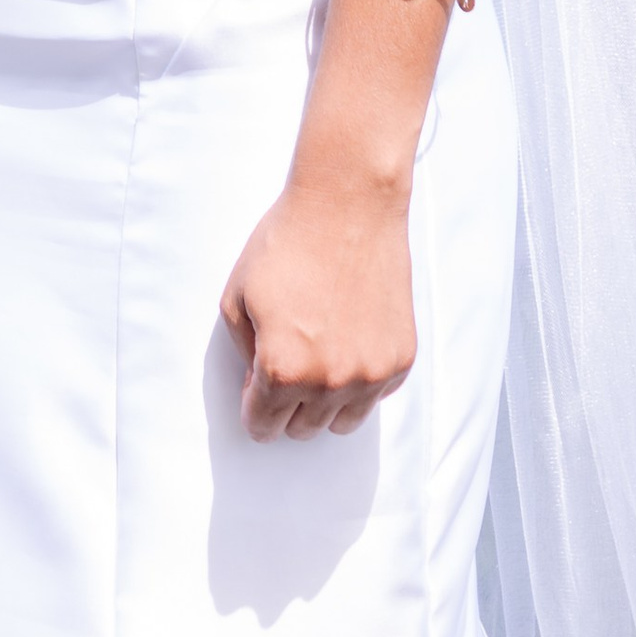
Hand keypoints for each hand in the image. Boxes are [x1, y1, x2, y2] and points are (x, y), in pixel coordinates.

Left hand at [219, 180, 415, 439]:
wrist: (347, 206)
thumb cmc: (285, 245)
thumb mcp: (236, 297)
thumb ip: (243, 354)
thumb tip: (257, 386)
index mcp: (283, 371)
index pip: (264, 428)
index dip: (254, 410)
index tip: (256, 392)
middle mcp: (329, 384)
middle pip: (303, 430)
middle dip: (288, 405)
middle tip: (287, 361)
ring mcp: (369, 376)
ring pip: (342, 423)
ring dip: (325, 401)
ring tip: (319, 354)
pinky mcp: (399, 361)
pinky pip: (374, 395)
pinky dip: (359, 379)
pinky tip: (348, 335)